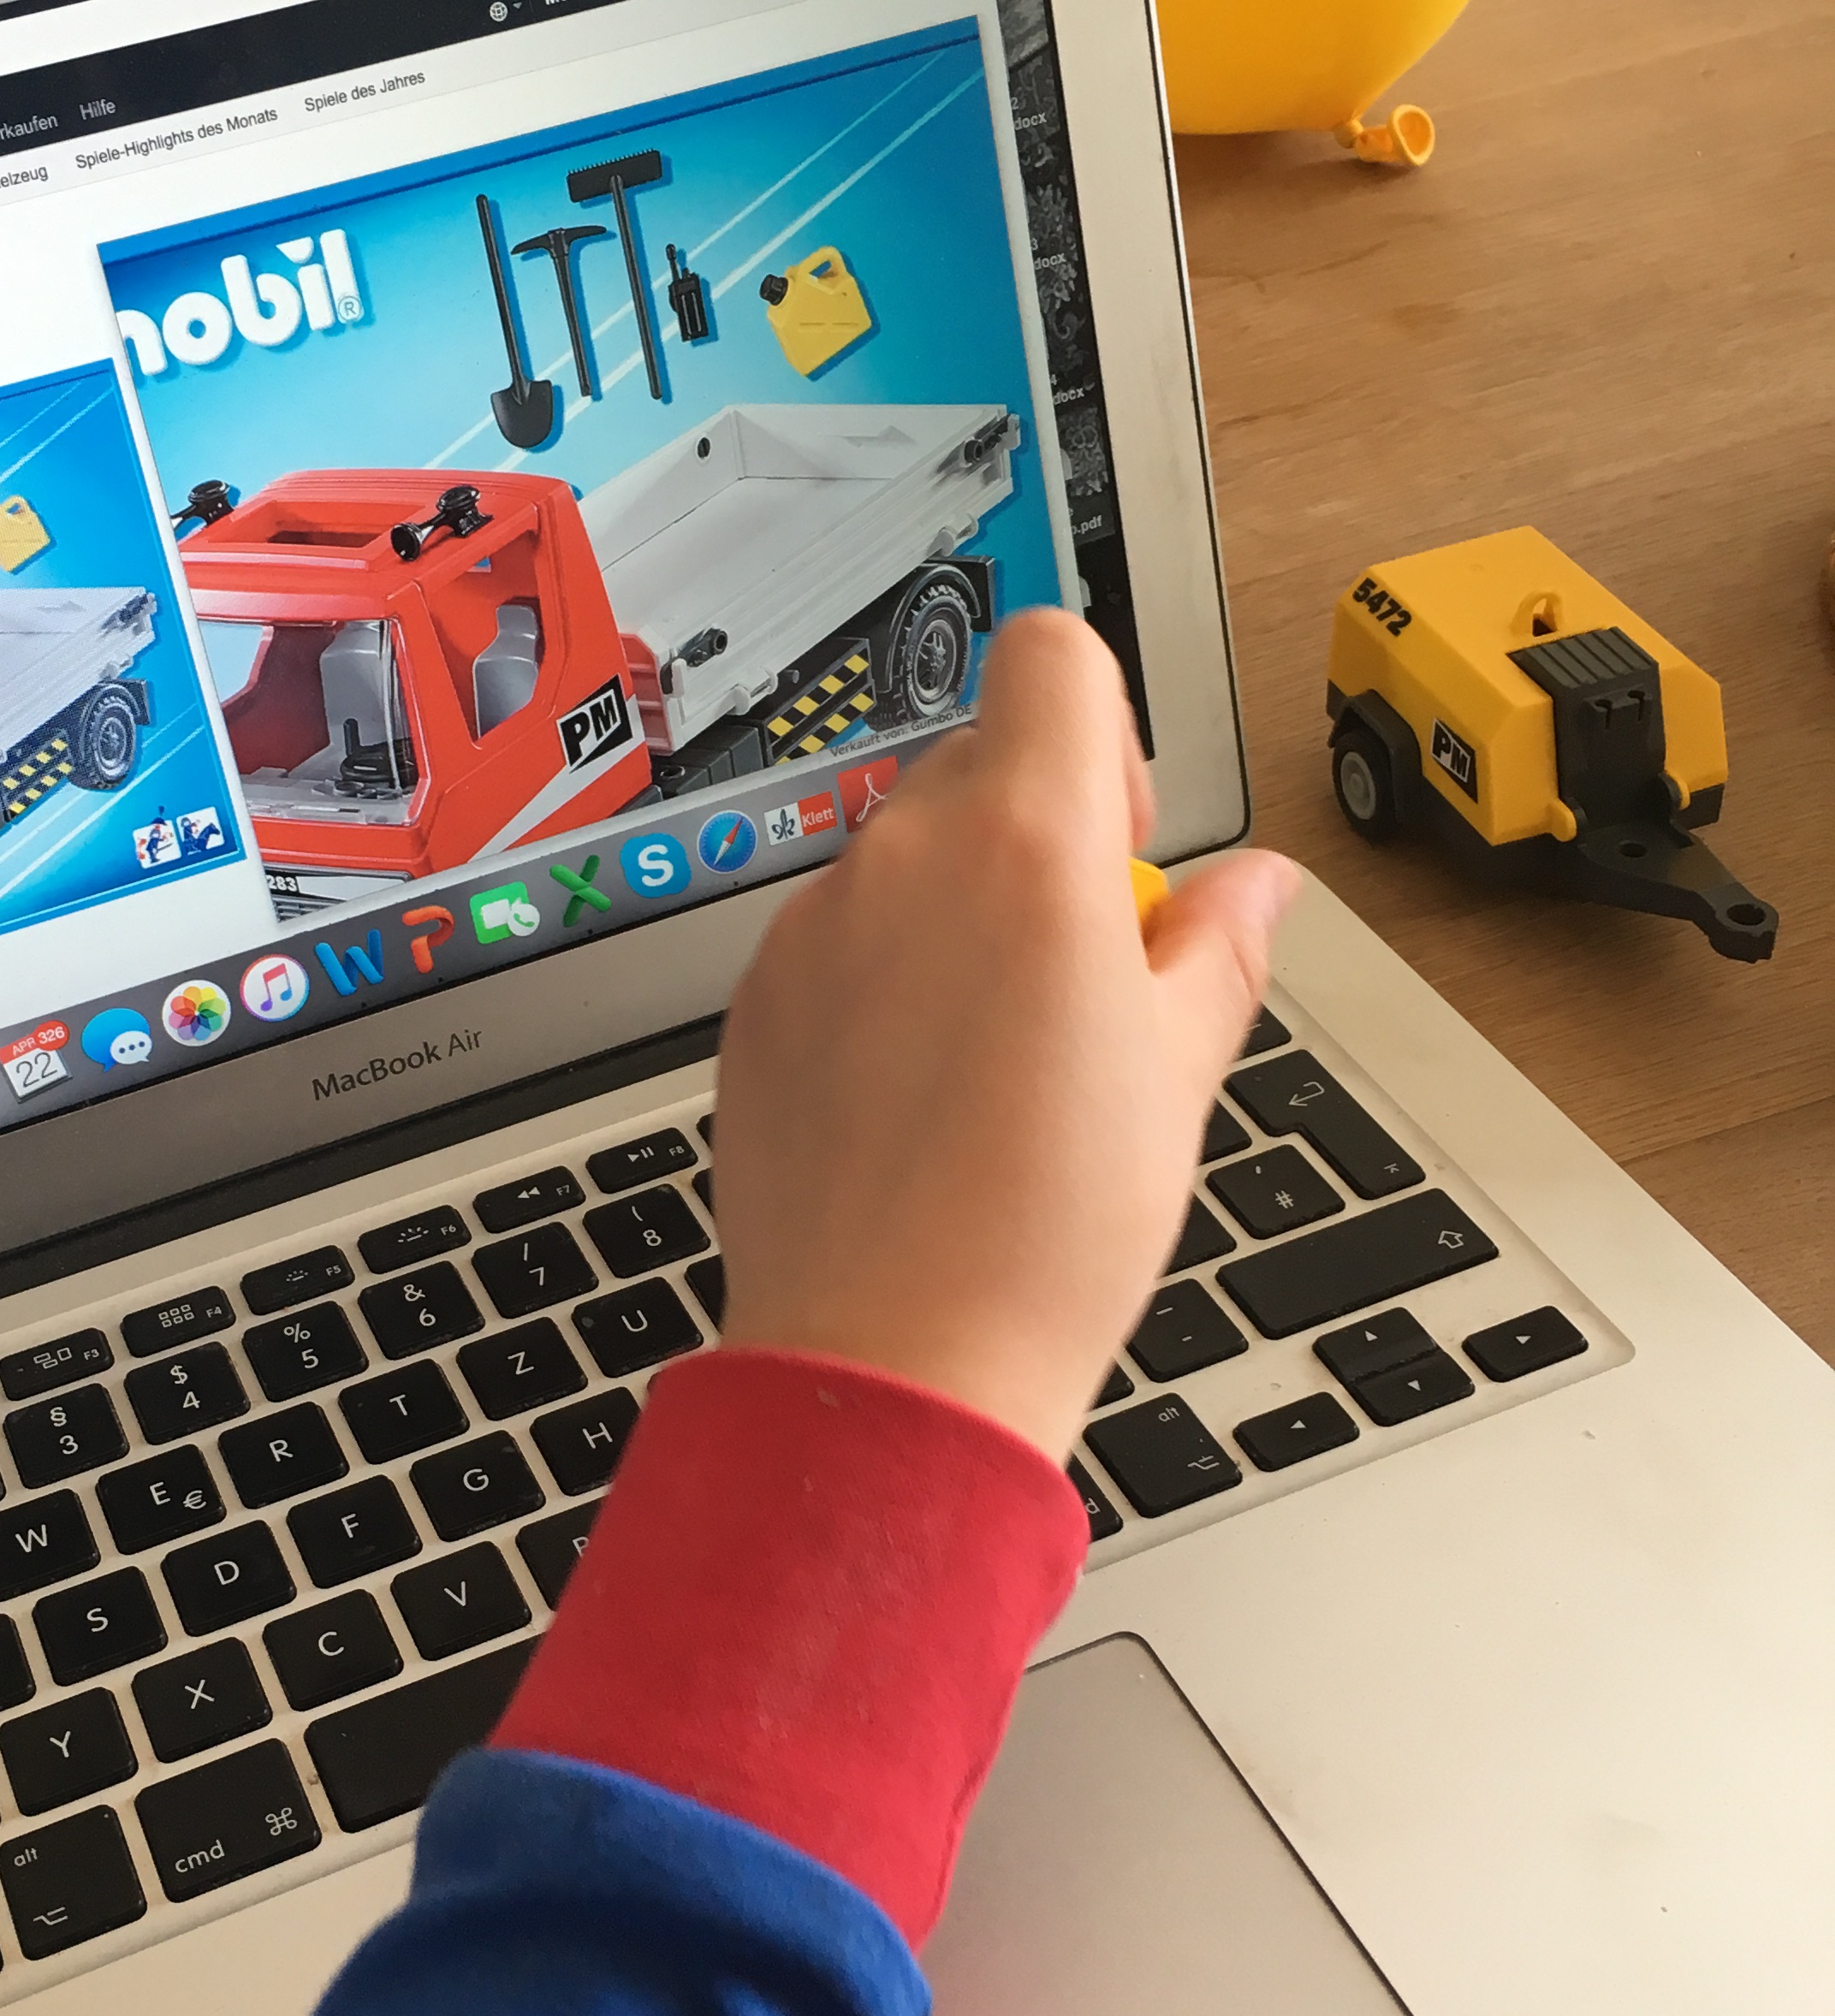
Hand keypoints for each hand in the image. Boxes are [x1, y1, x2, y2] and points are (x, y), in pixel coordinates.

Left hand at [713, 610, 1301, 1462]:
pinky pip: (833, 943)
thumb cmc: (1041, 1231)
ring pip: (900, 861)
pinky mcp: (755, 1002)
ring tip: (1001, 1054)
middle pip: (976, 764)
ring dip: (955, 911)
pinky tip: (922, 1093)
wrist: (895, 1357)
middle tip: (1081, 965)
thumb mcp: (1178, 1074)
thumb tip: (1261, 886)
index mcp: (1023, 846)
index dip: (1103, 724)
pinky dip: (880, 980)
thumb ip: (1220, 948)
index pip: (1055, 658)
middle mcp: (900, 862)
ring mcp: (812, 931)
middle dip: (1036, 832)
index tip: (1122, 830)